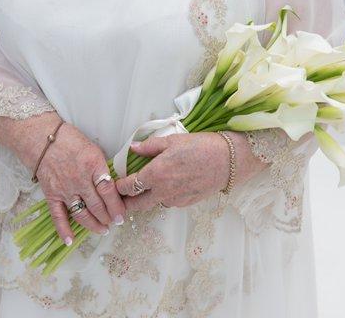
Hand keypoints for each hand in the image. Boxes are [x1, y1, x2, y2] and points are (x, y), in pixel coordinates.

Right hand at [0, 113, 125, 242]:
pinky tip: (70, 241)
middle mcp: (79, 180)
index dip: (117, 206)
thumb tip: (115, 185)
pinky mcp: (51, 194)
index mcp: (93, 165)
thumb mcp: (94, 149)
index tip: (123, 215)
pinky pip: (58, 216)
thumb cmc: (70, 140)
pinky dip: (64, 230)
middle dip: (109, 217)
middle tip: (116, 223)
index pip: (109, 191)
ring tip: (103, 230)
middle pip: (97, 205)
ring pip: (82, 213)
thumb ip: (103, 168)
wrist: (42, 138)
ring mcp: (65, 189)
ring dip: (94, 224)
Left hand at [115, 132, 267, 211]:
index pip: (128, 186)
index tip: (115, 184)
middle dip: (125, 204)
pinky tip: (169, 186)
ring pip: (154, 204)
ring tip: (146, 189)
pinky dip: (164, 197)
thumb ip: (150, 146)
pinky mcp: (187, 203)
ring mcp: (175, 200)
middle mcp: (163, 191)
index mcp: (156, 174)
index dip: (118, 187)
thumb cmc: (201, 146)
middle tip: (119, 200)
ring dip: (147, 199)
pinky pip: (169, 202)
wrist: (229, 161)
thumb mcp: (173, 140)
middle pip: (136, 205)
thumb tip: (134, 148)